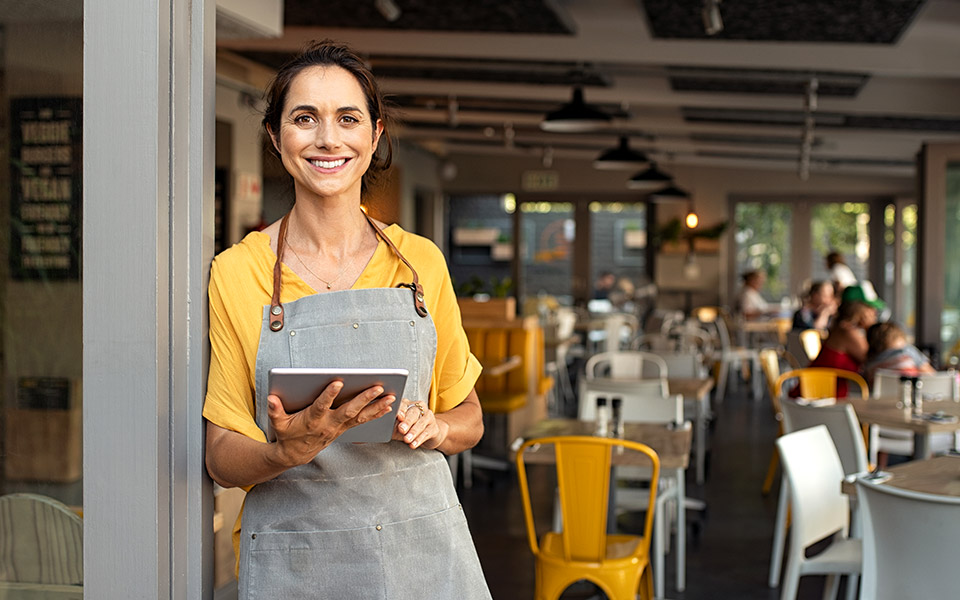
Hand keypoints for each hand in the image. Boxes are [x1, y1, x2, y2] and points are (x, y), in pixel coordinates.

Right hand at [267, 381, 395, 466]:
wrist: (296, 454)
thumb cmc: (287, 434)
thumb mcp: (278, 423)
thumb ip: (275, 410)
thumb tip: (271, 398)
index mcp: (312, 420)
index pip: (321, 406)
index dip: (329, 395)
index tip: (338, 382)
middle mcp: (329, 424)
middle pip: (349, 410)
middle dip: (364, 399)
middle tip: (378, 387)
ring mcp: (339, 427)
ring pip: (360, 416)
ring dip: (376, 406)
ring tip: (391, 396)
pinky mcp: (344, 428)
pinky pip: (363, 421)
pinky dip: (376, 414)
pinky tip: (388, 406)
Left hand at [394, 399, 448, 449]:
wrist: (425, 435)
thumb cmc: (407, 428)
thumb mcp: (397, 425)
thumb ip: (392, 423)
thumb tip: (383, 425)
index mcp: (408, 404)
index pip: (404, 404)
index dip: (401, 410)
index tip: (398, 417)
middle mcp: (419, 407)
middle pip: (414, 412)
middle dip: (407, 422)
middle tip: (401, 429)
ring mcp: (428, 416)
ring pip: (421, 423)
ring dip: (413, 432)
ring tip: (407, 439)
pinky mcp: (434, 427)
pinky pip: (427, 433)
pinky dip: (419, 439)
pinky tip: (414, 444)